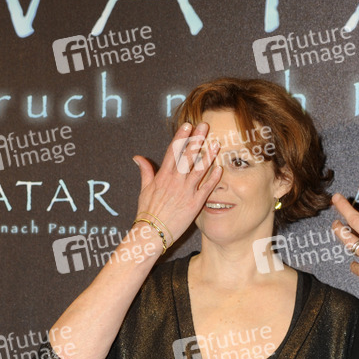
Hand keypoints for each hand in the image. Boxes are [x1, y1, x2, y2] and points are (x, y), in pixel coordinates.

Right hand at [132, 122, 221, 243]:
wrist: (152, 233)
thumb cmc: (147, 213)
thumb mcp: (144, 189)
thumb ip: (145, 171)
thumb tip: (137, 157)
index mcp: (163, 176)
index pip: (172, 151)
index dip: (181, 137)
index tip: (188, 125)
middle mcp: (175, 181)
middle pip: (187, 156)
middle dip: (196, 139)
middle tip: (205, 125)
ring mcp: (185, 192)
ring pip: (199, 169)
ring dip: (208, 155)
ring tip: (216, 143)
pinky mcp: (194, 204)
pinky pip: (206, 188)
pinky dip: (213, 178)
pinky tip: (220, 168)